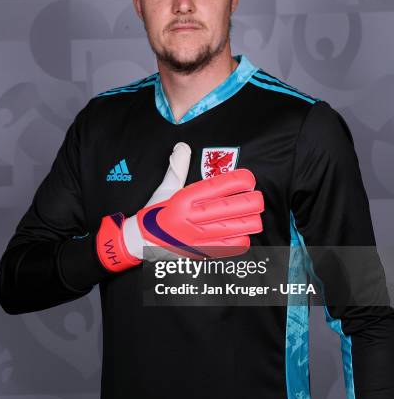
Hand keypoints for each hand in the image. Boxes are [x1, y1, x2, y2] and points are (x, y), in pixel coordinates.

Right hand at [96, 142, 264, 271]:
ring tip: (254, 214)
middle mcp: (192, 218)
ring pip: (238, 228)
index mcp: (183, 200)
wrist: (141, 243)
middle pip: (233, 208)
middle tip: (257, 197)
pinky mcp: (203, 252)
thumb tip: (182, 146)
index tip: (249, 179)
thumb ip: (177, 167)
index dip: (238, 182)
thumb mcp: (165, 189)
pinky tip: (242, 232)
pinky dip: (243, 238)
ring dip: (251, 220)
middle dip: (252, 201)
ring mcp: (199, 237)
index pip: (216, 187)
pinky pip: (232, 246)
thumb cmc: (155, 213)